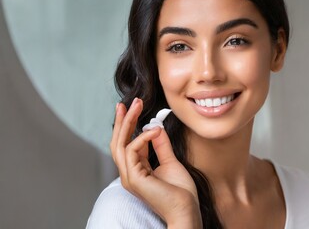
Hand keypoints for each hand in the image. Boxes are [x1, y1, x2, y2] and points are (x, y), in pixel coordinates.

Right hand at [110, 98, 201, 227]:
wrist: (186, 210)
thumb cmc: (180, 192)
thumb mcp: (170, 162)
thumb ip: (161, 146)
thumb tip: (156, 128)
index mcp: (136, 170)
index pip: (127, 143)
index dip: (128, 125)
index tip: (132, 107)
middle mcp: (128, 173)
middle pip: (118, 142)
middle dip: (123, 120)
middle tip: (128, 102)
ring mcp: (129, 177)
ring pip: (120, 144)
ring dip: (128, 122)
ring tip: (137, 106)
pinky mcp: (134, 179)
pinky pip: (131, 151)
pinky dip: (142, 138)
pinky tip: (154, 131)